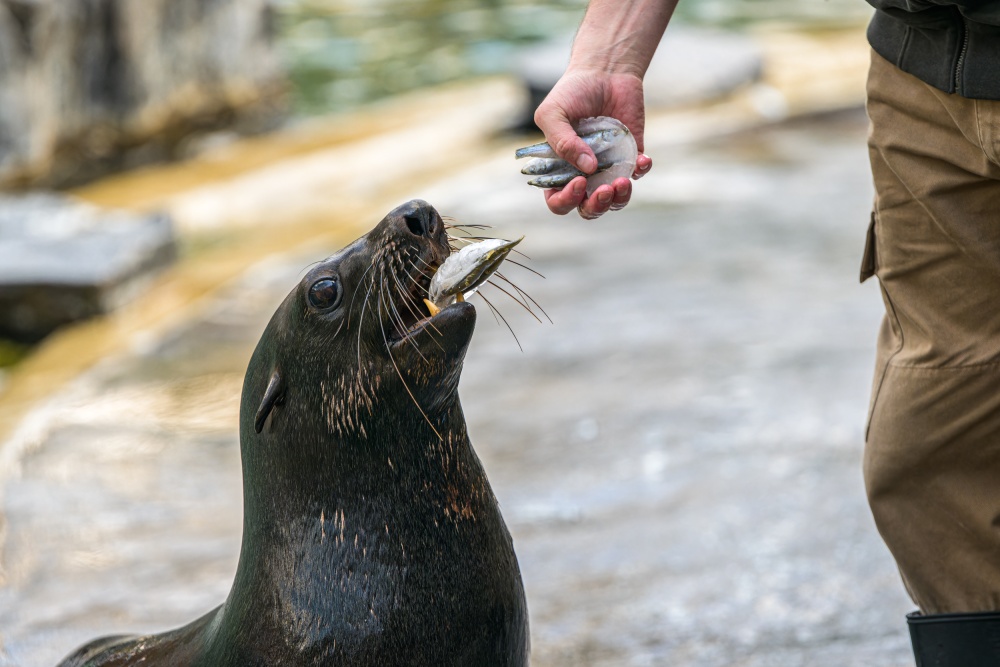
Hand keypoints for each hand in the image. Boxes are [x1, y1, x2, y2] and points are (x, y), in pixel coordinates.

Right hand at [533, 68, 652, 218]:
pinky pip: (637, 174)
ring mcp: (607, 167)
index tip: (578, 181)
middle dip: (595, 205)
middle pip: (586, 208)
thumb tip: (588, 167)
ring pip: (613, 201)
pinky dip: (641, 170)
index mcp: (558, 169)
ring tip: (622, 181)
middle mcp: (582, 173)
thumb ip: (561, 142)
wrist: (605, 71)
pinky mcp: (630, 156)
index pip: (557, 199)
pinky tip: (642, 159)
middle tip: (604, 189)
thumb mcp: (553, 113)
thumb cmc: (572, 92)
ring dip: (619, 198)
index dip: (566, 199)